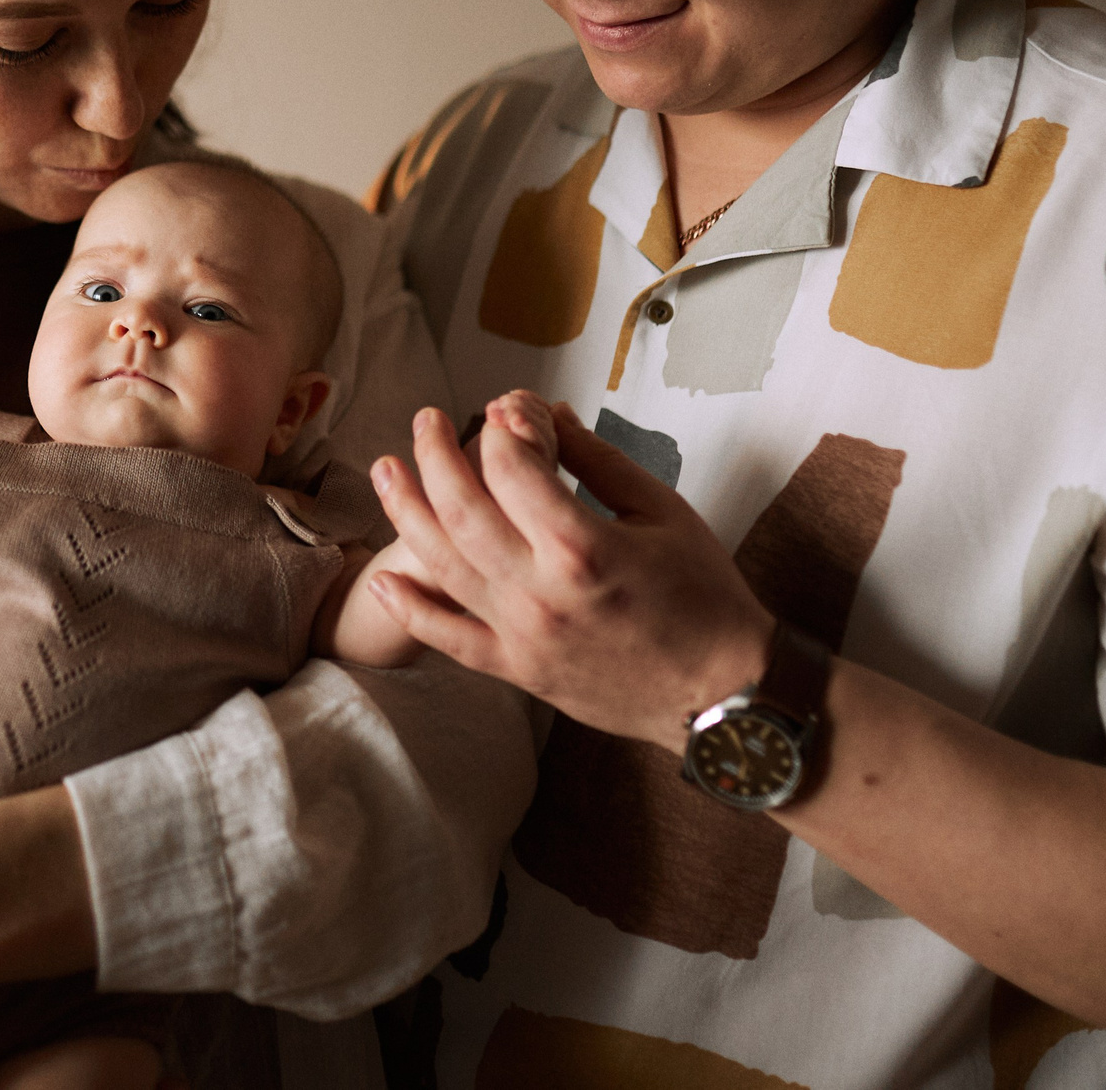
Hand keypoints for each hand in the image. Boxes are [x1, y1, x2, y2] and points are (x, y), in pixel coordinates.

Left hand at [366, 392, 773, 751]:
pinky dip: (410, 610)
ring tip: (386, 470)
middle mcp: (541, 592)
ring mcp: (523, 636)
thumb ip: (596, 460)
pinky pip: (448, 640)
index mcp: (582, 546)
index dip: (504, 426)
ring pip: (441, 566)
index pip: (510, 467)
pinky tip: (380, 580)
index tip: (508, 410)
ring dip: (406, 512)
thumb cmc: (705, 598)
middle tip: (424, 421)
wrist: (726, 694)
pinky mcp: (518, 671)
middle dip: (434, 454)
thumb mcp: (661, 511)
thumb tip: (546, 416)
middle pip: (461, 509)